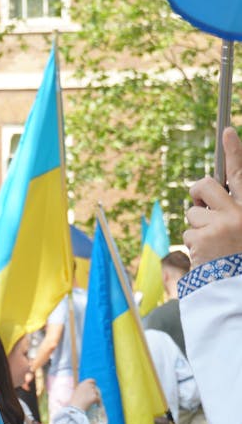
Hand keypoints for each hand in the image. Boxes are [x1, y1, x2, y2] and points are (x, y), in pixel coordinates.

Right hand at [71, 378, 99, 412]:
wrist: (76, 407)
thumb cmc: (74, 402)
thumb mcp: (76, 392)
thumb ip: (82, 389)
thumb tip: (86, 391)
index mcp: (82, 384)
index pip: (91, 380)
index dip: (93, 384)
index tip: (93, 387)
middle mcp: (88, 386)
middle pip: (95, 387)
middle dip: (94, 392)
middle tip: (93, 397)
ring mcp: (92, 391)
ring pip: (97, 393)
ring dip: (96, 397)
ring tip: (93, 402)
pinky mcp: (95, 396)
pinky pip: (99, 399)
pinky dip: (98, 402)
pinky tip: (97, 405)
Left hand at [184, 127, 241, 265]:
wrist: (237, 293)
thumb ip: (233, 212)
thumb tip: (211, 195)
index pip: (241, 175)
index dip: (235, 151)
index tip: (227, 130)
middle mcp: (236, 214)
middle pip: (205, 186)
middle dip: (197, 192)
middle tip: (200, 204)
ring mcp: (218, 226)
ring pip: (193, 214)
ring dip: (197, 228)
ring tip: (212, 246)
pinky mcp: (201, 239)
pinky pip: (188, 234)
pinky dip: (194, 245)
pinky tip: (207, 257)